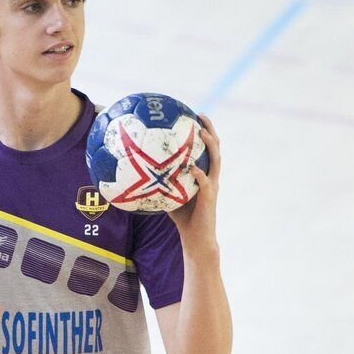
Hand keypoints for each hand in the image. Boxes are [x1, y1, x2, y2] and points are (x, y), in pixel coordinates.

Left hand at [168, 113, 219, 252]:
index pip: (206, 149)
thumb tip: (138, 173)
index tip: (194, 116)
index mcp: (204, 175)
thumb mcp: (168, 195)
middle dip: (210, 130)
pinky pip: (205, 183)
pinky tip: (192, 166)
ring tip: (202, 133)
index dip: (203, 132)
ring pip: (216, 161)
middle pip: (215, 149)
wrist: (196, 239)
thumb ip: (160, 182)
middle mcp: (211, 177)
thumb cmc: (183, 219)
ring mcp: (212, 187)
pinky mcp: (209, 198)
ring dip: (210, 145)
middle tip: (202, 115)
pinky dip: (199, 174)